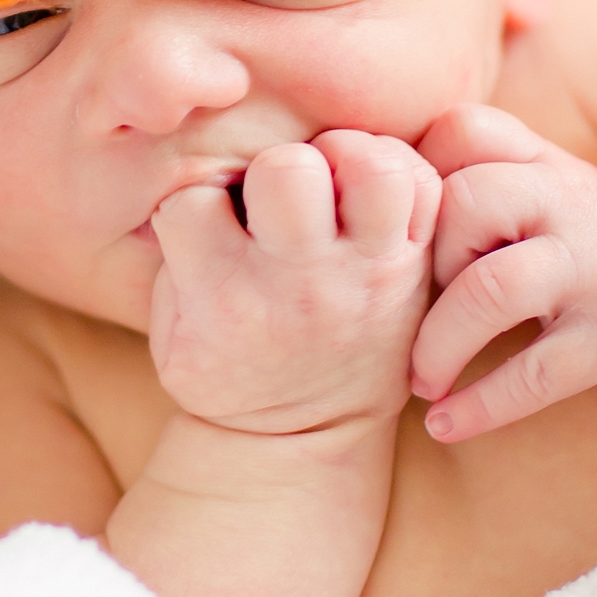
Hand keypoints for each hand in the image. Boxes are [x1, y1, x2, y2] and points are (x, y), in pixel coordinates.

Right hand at [149, 133, 440, 437]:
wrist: (302, 439)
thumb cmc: (226, 370)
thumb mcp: (169, 331)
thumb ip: (174, 255)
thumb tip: (195, 175)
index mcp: (227, 298)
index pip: (192, 201)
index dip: (193, 208)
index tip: (205, 235)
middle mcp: (303, 282)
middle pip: (288, 170)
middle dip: (272, 168)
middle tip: (274, 201)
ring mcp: (367, 274)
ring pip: (372, 166)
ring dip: (344, 157)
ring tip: (328, 183)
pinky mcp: (413, 269)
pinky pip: (427, 184)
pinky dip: (397, 171)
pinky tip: (363, 194)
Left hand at [410, 105, 596, 441]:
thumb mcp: (562, 193)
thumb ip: (493, 179)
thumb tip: (385, 199)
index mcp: (550, 165)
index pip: (463, 129)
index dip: (419, 172)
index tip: (407, 230)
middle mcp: (573, 204)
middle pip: (466, 202)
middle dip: (424, 264)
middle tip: (415, 312)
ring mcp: (596, 270)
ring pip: (490, 289)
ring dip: (437, 345)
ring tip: (421, 381)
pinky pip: (532, 374)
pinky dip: (478, 406)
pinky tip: (446, 424)